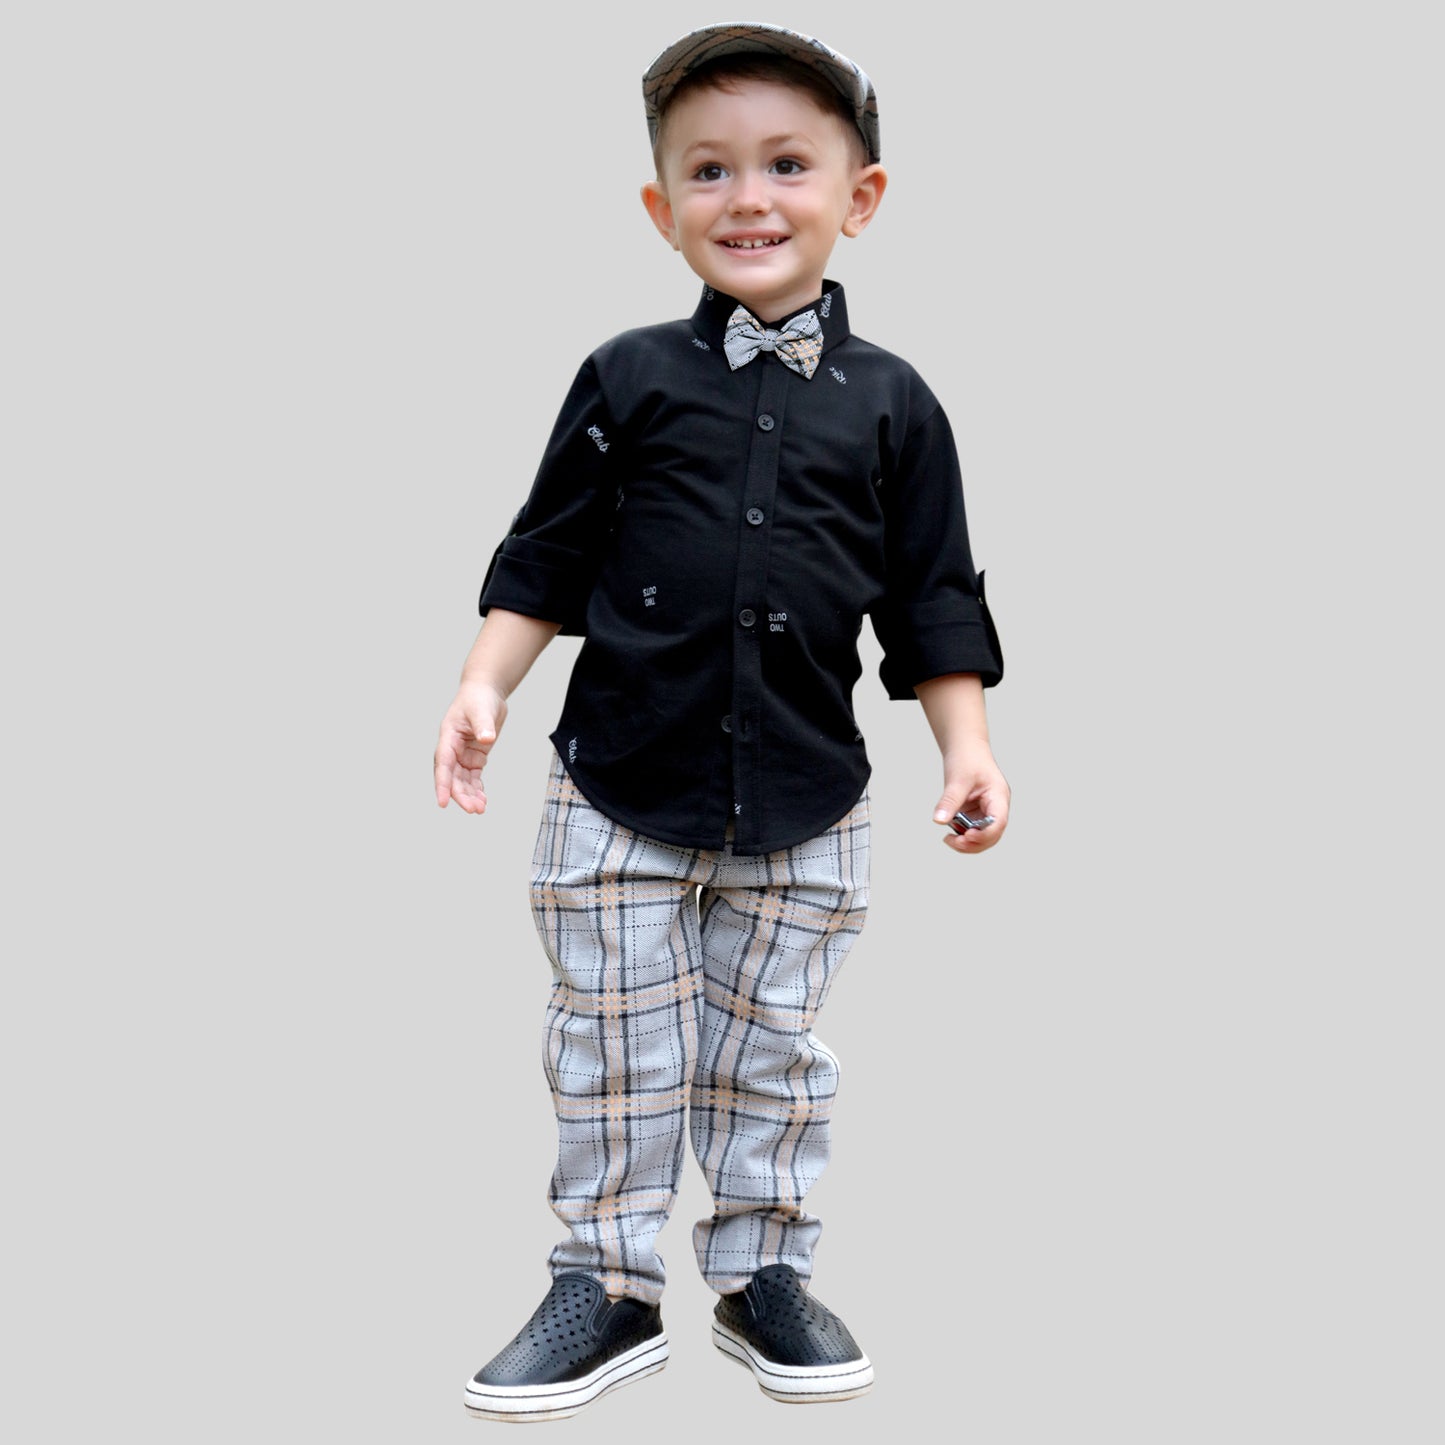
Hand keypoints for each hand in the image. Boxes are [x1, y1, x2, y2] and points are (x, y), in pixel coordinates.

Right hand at [434, 682, 508, 813]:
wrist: (485, 692)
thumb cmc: (478, 698)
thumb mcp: (481, 710)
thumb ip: (483, 725)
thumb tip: (485, 738)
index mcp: (448, 737)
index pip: (443, 765)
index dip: (442, 785)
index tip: (443, 802)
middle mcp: (452, 748)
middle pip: (453, 777)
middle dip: (461, 795)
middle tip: (473, 810)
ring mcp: (462, 754)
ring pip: (462, 780)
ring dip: (469, 795)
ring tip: (480, 809)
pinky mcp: (474, 756)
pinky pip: (473, 777)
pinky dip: (477, 788)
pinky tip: (482, 800)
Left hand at [931, 744, 1009, 854]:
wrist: (965, 747)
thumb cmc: (967, 758)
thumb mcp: (957, 779)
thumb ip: (949, 801)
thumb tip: (939, 820)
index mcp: (999, 797)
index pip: (998, 822)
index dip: (984, 834)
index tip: (967, 837)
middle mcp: (996, 807)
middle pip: (992, 835)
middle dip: (974, 843)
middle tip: (953, 842)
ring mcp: (986, 811)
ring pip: (982, 837)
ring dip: (967, 843)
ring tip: (949, 839)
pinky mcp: (975, 813)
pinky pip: (971, 830)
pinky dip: (961, 835)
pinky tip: (950, 833)